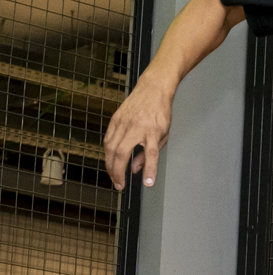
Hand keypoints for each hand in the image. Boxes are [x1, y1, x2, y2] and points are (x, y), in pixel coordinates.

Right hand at [103, 74, 175, 189]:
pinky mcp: (115, 119)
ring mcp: (123, 122)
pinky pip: (108, 139)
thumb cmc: (160, 112)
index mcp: (153, 131)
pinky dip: (107, 152)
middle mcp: (136, 127)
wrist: (152, 89)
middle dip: (118, 172)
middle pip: (122, 153)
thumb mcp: (163, 134)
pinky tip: (110, 160)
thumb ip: (150, 152)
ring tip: (114, 176)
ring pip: (110, 148)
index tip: (147, 183)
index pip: (151, 154)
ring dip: (110, 165)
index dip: (149, 170)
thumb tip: (137, 170)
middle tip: (120, 185)